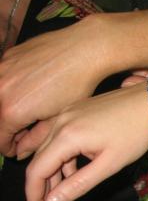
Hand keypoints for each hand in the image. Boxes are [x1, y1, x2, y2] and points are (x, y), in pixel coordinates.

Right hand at [0, 17, 107, 155]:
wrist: (86, 49)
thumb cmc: (78, 84)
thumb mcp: (58, 117)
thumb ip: (35, 138)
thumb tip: (20, 152)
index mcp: (12, 111)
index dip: (7, 148)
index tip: (16, 148)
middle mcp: (0, 90)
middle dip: (7, 128)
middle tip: (23, 131)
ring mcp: (1, 70)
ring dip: (8, 107)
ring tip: (28, 109)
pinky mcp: (8, 56)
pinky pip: (2, 78)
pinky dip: (10, 87)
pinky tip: (31, 88)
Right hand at [24, 81, 147, 200]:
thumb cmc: (135, 133)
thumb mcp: (109, 164)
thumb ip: (78, 184)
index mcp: (66, 136)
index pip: (36, 171)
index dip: (34, 196)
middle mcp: (60, 122)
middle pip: (40, 161)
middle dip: (43, 189)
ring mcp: (67, 114)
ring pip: (50, 150)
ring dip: (54, 175)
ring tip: (64, 198)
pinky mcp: (75, 110)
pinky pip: (60, 138)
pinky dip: (63, 158)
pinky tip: (74, 174)